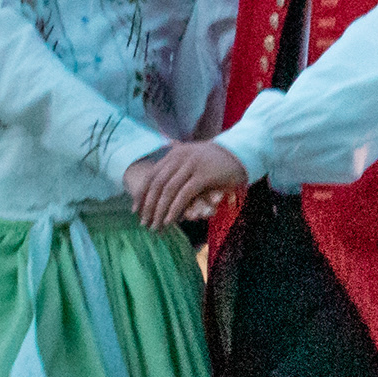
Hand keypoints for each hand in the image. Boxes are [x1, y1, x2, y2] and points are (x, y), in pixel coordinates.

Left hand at [128, 140, 250, 230]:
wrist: (242, 151)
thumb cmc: (218, 159)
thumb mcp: (194, 156)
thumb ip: (178, 163)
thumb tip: (160, 174)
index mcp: (175, 153)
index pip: (152, 175)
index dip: (142, 194)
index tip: (135, 210)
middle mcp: (180, 157)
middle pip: (157, 184)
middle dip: (148, 206)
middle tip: (143, 223)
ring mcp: (192, 165)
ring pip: (168, 190)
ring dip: (159, 211)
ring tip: (155, 226)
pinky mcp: (204, 175)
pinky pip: (184, 194)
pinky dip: (175, 208)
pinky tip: (170, 220)